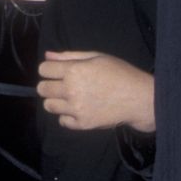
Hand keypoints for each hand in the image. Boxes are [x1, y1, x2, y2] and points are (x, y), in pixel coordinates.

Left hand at [38, 51, 154, 132]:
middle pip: (42, 89)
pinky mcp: (82, 124)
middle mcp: (71, 90)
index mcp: (74, 70)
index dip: (49, 69)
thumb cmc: (120, 72)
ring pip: (49, 106)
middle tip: (62, 85)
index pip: (44, 69)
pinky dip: (68, 116)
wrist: (138, 98)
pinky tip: (78, 110)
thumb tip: (47, 56)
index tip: (57, 71)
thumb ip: (70, 56)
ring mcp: (75, 109)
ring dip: (56, 101)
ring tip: (70, 98)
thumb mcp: (97, 57)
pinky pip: (62, 121)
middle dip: (49, 85)